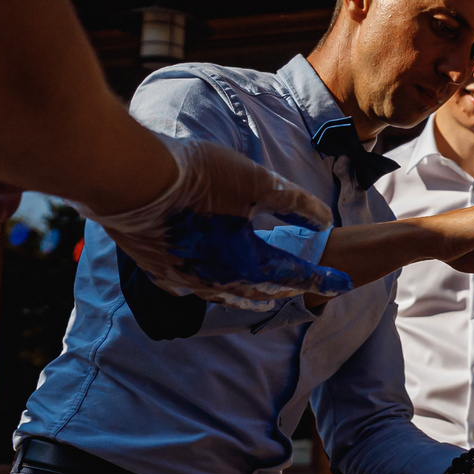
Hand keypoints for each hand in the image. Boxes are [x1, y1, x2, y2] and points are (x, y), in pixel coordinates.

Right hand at [80, 137, 336, 306]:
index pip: (293, 275)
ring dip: (248, 294)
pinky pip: (190, 287)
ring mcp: (184, 280)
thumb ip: (294, 204)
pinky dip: (208, 285)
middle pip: (259, 291)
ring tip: (261, 295)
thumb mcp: (256, 182)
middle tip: (303, 288)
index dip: (321, 278)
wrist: (130, 180)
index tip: (343, 284)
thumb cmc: (196, 178)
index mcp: (245, 263)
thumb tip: (323, 221)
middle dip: (285, 289)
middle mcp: (216, 281)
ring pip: (224, 295)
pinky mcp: (157, 270)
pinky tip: (206, 280)